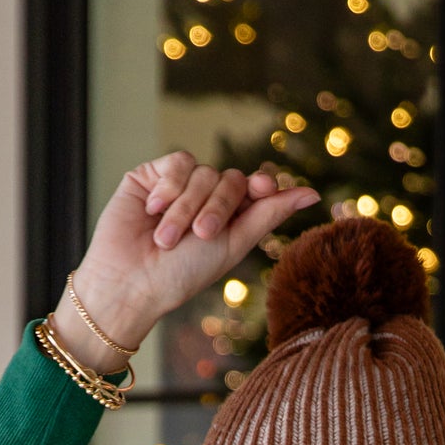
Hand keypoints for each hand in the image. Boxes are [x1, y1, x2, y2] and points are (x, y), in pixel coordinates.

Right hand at [52, 153, 320, 372]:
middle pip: (231, 179)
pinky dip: (169, 188)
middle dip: (219, 206)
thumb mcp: (233, 245)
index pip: (255, 188)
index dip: (261, 185)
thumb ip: (269, 215)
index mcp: (230, 219)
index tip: (263, 188)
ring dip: (187, 207)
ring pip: (203, 172)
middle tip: (200, 235)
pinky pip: (177, 163)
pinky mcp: (151, 176)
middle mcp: (205, 200)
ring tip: (166, 239)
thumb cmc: (181, 275)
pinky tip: (153, 211)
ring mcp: (178, 187)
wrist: (131, 281)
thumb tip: (313, 193)